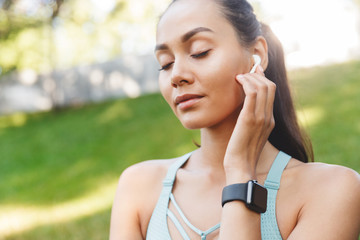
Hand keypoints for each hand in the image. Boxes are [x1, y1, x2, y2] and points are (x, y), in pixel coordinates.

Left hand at [224, 65, 275, 179]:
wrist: (240, 168)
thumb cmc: (241, 153)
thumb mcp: (249, 135)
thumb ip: (250, 122)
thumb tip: (242, 110)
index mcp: (270, 121)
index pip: (272, 93)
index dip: (263, 78)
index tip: (253, 71)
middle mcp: (269, 118)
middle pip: (270, 86)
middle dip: (257, 75)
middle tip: (244, 72)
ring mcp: (261, 118)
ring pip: (262, 87)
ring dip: (250, 77)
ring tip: (238, 76)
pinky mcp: (249, 119)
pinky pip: (252, 94)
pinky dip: (246, 83)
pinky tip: (237, 81)